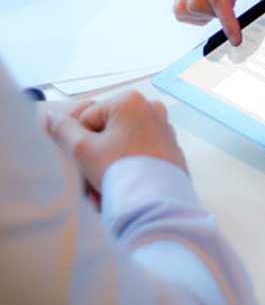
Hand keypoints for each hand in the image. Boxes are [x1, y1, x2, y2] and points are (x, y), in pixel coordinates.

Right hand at [47, 90, 186, 191]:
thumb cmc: (121, 172)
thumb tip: (54, 115)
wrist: (156, 203)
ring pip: (123, 144)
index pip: (88, 119)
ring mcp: (164, 127)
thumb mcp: (82, 150)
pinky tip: (127, 186)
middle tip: (95, 180)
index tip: (89, 162)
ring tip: (110, 188)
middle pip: (108, 132)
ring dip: (112, 164)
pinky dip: (131, 167)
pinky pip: (141, 153)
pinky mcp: (171, 146)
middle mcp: (151, 108)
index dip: (83, 144)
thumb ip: (63, 129)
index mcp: (130, 100)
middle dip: (98, 156)